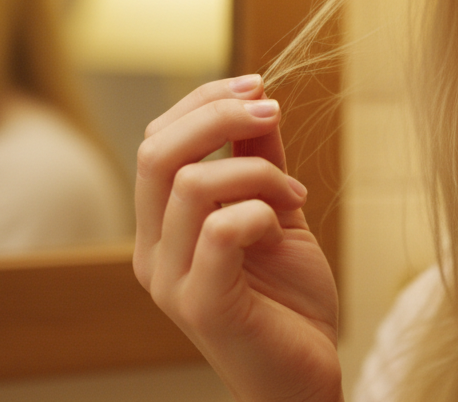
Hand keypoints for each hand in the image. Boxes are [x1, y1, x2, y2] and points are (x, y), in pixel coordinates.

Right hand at [134, 75, 341, 401]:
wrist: (306, 379)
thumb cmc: (289, 302)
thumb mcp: (276, 212)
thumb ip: (258, 160)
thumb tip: (257, 98)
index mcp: (159, 227)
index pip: (157, 140)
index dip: (203, 100)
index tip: (258, 85)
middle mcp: (152, 252)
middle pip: (157, 152)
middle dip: (217, 114)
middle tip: (271, 110)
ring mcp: (171, 281)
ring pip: (190, 184)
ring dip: (255, 171)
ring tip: (294, 195)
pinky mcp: (202, 305)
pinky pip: (222, 230)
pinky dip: (260, 210)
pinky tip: (283, 225)